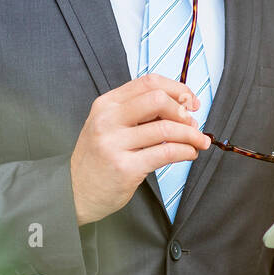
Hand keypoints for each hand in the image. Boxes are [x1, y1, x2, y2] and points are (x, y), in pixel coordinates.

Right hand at [69, 73, 210, 225]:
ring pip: (166, 128)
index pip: (148, 82)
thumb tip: (183, 108)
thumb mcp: (110, 126)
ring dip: (191, 135)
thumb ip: (139, 113)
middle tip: (194, 124)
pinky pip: (166, 153)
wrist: (75, 192)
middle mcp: (108, 120)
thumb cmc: (99, 158)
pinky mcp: (126, 167)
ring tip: (199, 142)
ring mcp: (114, 144)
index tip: (191, 101)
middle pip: (158, 100)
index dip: (177, 89)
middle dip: (183, 110)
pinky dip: (185, 151)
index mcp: (106, 104)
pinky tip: (189, 154)